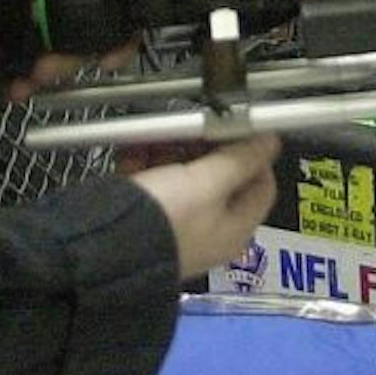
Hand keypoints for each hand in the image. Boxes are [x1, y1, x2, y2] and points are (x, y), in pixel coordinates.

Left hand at [1, 0, 142, 100]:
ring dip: (49, 74)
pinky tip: (10, 86)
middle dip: (77, 61)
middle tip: (58, 64)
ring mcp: (35, 23)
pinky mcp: (5, 37)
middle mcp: (62, 1)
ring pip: (55, 62)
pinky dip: (16, 82)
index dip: (122, 32)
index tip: (116, 49)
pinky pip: (16, 67)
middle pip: (87, 45)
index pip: (114, 8)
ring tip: (32, 75)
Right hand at [132, 133, 281, 280]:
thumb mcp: (207, 183)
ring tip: (158, 134)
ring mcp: (178, 225)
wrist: (103, 249)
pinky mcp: (147, 219)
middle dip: (206, 146)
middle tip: (193, 125)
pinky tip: (135, 149)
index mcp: (234, 228)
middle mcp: (210, 230)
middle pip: (221, 177)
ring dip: (173, 150)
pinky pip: (154, 183)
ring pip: (185, 177)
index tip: (237, 128)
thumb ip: (240, 160)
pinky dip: (148, 162)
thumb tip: (272, 141)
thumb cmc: (164, 219)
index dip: (254, 153)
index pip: (261, 184)